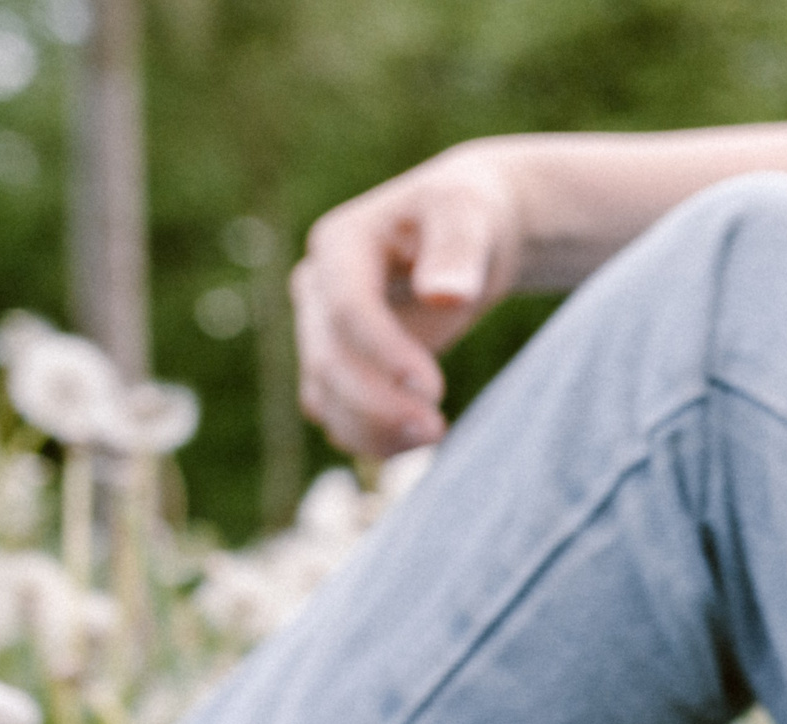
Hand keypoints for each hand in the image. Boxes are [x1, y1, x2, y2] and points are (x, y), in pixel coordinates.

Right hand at [291, 144, 524, 457]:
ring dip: (371, 431)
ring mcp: (320, 331)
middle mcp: (317, 289)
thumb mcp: (469, 214)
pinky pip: (338, 415)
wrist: (465, 234)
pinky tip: (416, 445)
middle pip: (327, 361)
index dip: (384, 354)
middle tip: (437, 431)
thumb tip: (445, 295)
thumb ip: (458, 249)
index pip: (347, 310)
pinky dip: (370, 439)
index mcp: (339, 244)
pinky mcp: (337, 366)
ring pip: (324, 396)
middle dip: (378, 405)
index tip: (435, 392)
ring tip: (433, 439)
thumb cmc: (469, 214)